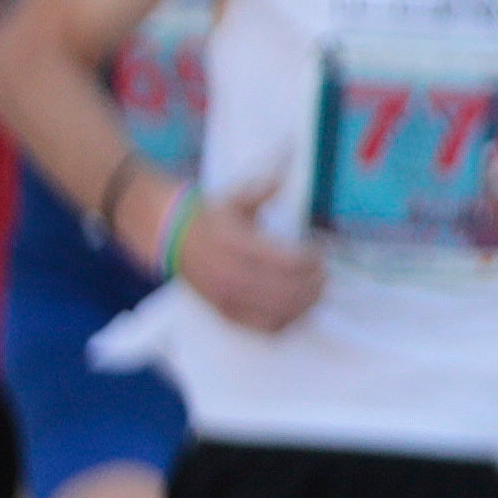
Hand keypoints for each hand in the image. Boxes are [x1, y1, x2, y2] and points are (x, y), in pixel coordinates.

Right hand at [175, 183, 326, 332]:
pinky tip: (300, 311)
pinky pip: (264, 328)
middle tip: (324, 276)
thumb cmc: (212, 217)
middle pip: (285, 290)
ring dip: (305, 305)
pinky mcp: (227, 313)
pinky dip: (288, 322)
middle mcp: (230, 273)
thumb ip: (266, 188)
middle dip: (312, 285)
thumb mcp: (238, 199)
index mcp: (235, 242)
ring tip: (317, 293)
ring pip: (279, 312)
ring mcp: (228, 296)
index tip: (319, 254)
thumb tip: (288, 169)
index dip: (308, 261)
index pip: (283, 261)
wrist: (172, 237)